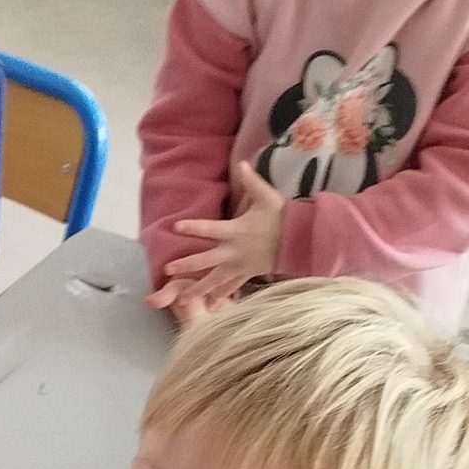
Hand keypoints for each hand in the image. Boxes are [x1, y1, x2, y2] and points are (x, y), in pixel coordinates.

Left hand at [147, 163, 284, 313]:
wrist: (301, 240)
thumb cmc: (282, 216)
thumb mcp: (267, 197)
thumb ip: (252, 181)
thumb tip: (242, 163)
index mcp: (235, 231)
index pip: (209, 229)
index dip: (193, 227)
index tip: (176, 227)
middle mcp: (234, 251)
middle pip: (205, 261)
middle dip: (186, 265)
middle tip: (168, 270)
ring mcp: (240, 265)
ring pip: (216, 280)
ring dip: (199, 289)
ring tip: (183, 299)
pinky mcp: (248, 274)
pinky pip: (232, 287)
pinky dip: (222, 295)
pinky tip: (211, 305)